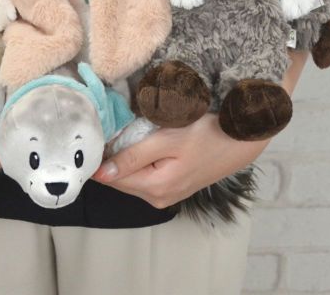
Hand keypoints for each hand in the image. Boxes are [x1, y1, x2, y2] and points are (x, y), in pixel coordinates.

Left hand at [93, 113, 268, 208]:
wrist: (240, 140)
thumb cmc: (204, 134)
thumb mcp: (167, 140)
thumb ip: (133, 157)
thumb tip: (101, 173)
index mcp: (155, 188)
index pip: (111, 179)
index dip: (98, 159)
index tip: (89, 138)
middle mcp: (158, 198)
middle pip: (120, 180)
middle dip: (108, 159)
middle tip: (102, 131)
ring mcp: (166, 195)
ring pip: (131, 178)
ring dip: (122, 160)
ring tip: (116, 135)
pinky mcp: (172, 187)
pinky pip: (143, 177)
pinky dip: (135, 163)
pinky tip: (135, 145)